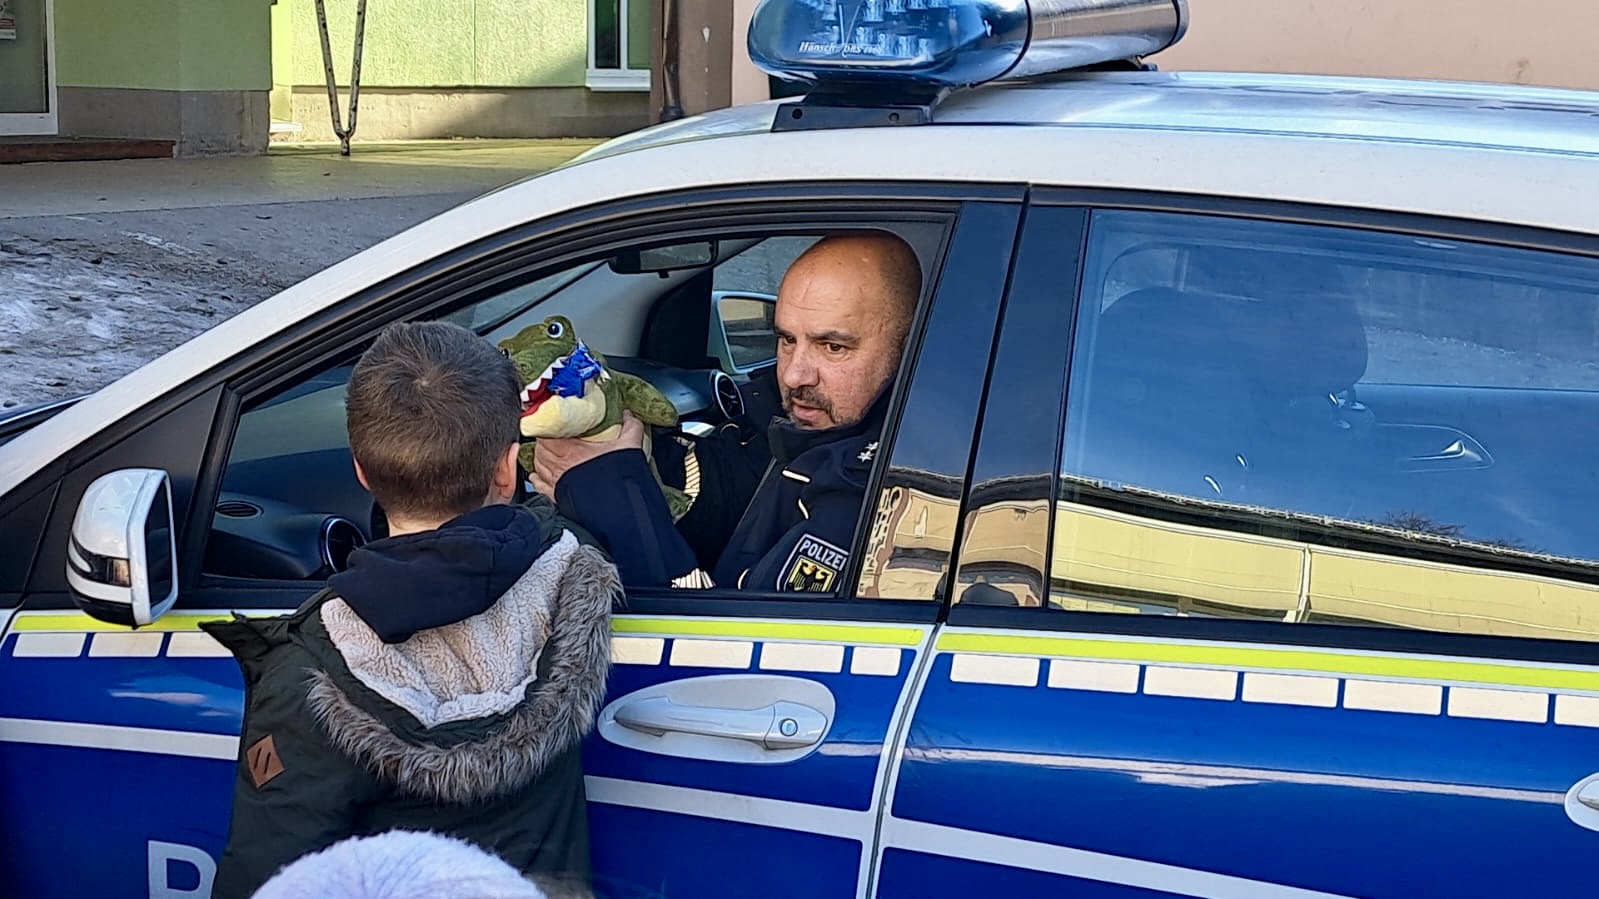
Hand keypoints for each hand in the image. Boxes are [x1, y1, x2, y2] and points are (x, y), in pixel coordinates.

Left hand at [529, 411, 646, 497]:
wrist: (618, 505)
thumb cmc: (619, 477)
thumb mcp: (629, 445)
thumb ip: (630, 427)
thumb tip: (629, 415)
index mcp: (572, 451)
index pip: (547, 435)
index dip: (546, 428)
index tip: (550, 424)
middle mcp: (561, 466)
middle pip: (541, 449)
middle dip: (543, 441)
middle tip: (550, 436)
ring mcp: (557, 482)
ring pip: (538, 465)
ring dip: (540, 457)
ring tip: (545, 452)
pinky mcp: (558, 496)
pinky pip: (540, 485)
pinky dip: (536, 479)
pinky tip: (537, 475)